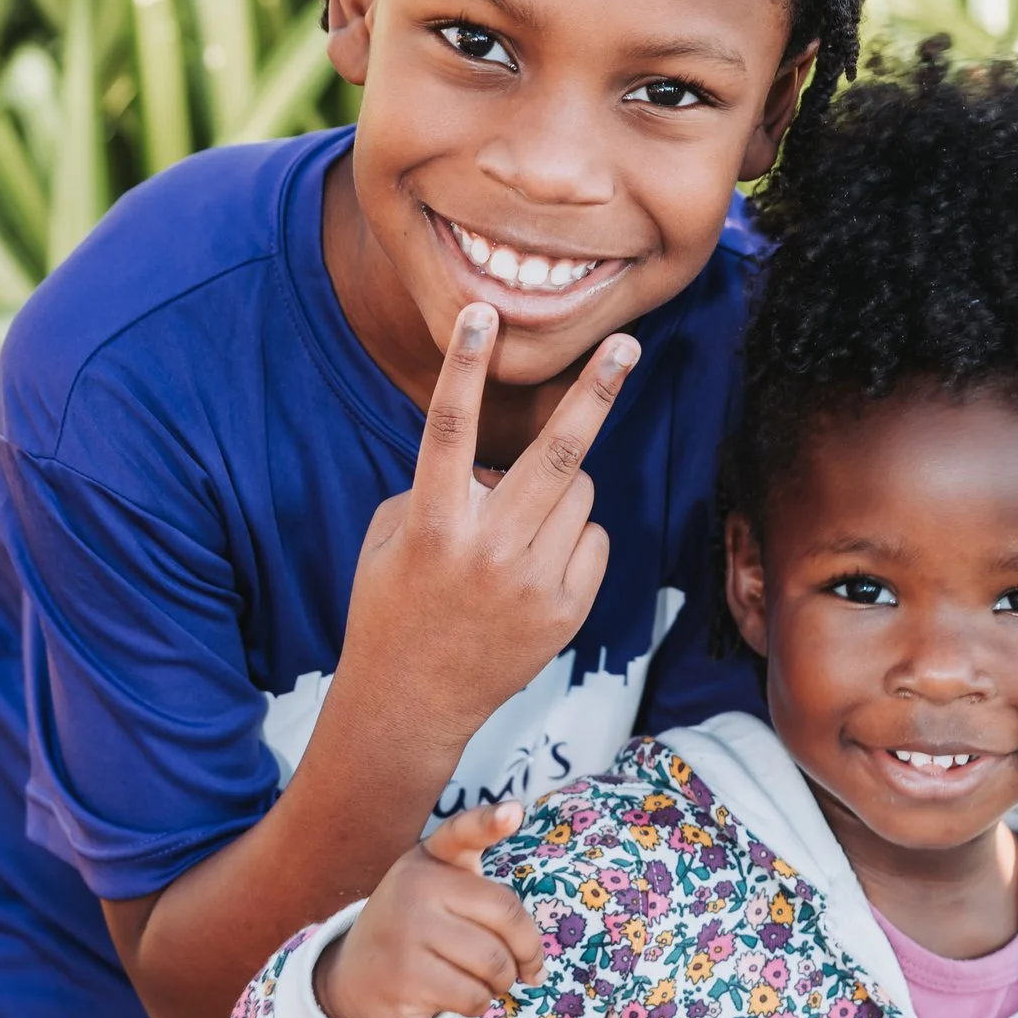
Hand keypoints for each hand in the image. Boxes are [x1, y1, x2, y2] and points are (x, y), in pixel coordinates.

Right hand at [316, 800, 543, 1017]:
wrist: (355, 974)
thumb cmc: (420, 932)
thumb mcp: (440, 897)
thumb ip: (489, 908)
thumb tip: (536, 966)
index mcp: (431, 859)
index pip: (462, 833)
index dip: (489, 822)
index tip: (513, 812)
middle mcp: (417, 886)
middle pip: (507, 916)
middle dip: (527, 952)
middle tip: (524, 968)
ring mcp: (408, 930)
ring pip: (494, 963)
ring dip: (501, 982)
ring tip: (484, 981)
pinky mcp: (405, 975)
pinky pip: (473, 995)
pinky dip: (478, 1003)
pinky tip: (458, 995)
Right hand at [341, 302, 629, 755]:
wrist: (411, 704)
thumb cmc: (394, 607)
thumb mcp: (391, 538)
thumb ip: (443, 488)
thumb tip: (499, 464)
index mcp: (432, 523)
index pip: (449, 428)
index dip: (466, 365)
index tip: (484, 313)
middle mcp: (487, 549)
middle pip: (556, 453)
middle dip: (595, 391)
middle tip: (626, 345)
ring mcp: (532, 583)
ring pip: (580, 493)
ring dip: (559, 489)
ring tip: (519, 526)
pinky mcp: (565, 612)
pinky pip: (592, 538)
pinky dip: (571, 536)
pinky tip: (536, 567)